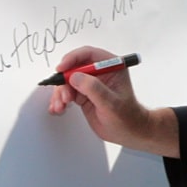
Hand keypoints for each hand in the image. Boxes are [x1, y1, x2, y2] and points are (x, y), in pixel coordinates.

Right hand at [47, 45, 178, 155]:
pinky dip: (60, 99)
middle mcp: (99, 72)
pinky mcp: (83, 94)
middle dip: (64, 80)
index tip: (62, 69)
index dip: (72, 59)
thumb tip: (75, 77)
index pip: (88, 54)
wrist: (128, 132)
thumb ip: (94, 88)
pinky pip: (66, 91)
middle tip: (63, 95)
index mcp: (112, 66)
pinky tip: (58, 108)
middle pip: (74, 67)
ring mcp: (90, 83)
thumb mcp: (111, 103)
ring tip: (61, 106)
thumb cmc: (127, 117)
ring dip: (60, 92)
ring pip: (68, 80)